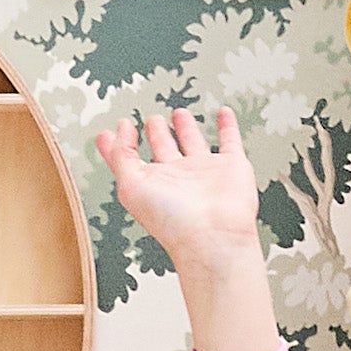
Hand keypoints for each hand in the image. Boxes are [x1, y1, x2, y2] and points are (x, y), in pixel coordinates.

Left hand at [96, 105, 280, 350]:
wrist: (213, 236)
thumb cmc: (172, 221)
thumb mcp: (130, 185)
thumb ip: (120, 155)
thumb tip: (119, 130)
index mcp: (152, 183)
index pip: (132, 158)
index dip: (123, 143)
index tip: (121, 126)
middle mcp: (178, 178)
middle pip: (164, 148)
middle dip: (156, 132)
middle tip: (152, 120)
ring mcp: (205, 171)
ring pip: (193, 142)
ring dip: (186, 127)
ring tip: (179, 113)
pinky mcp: (232, 166)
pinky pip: (230, 140)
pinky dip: (227, 126)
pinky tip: (223, 114)